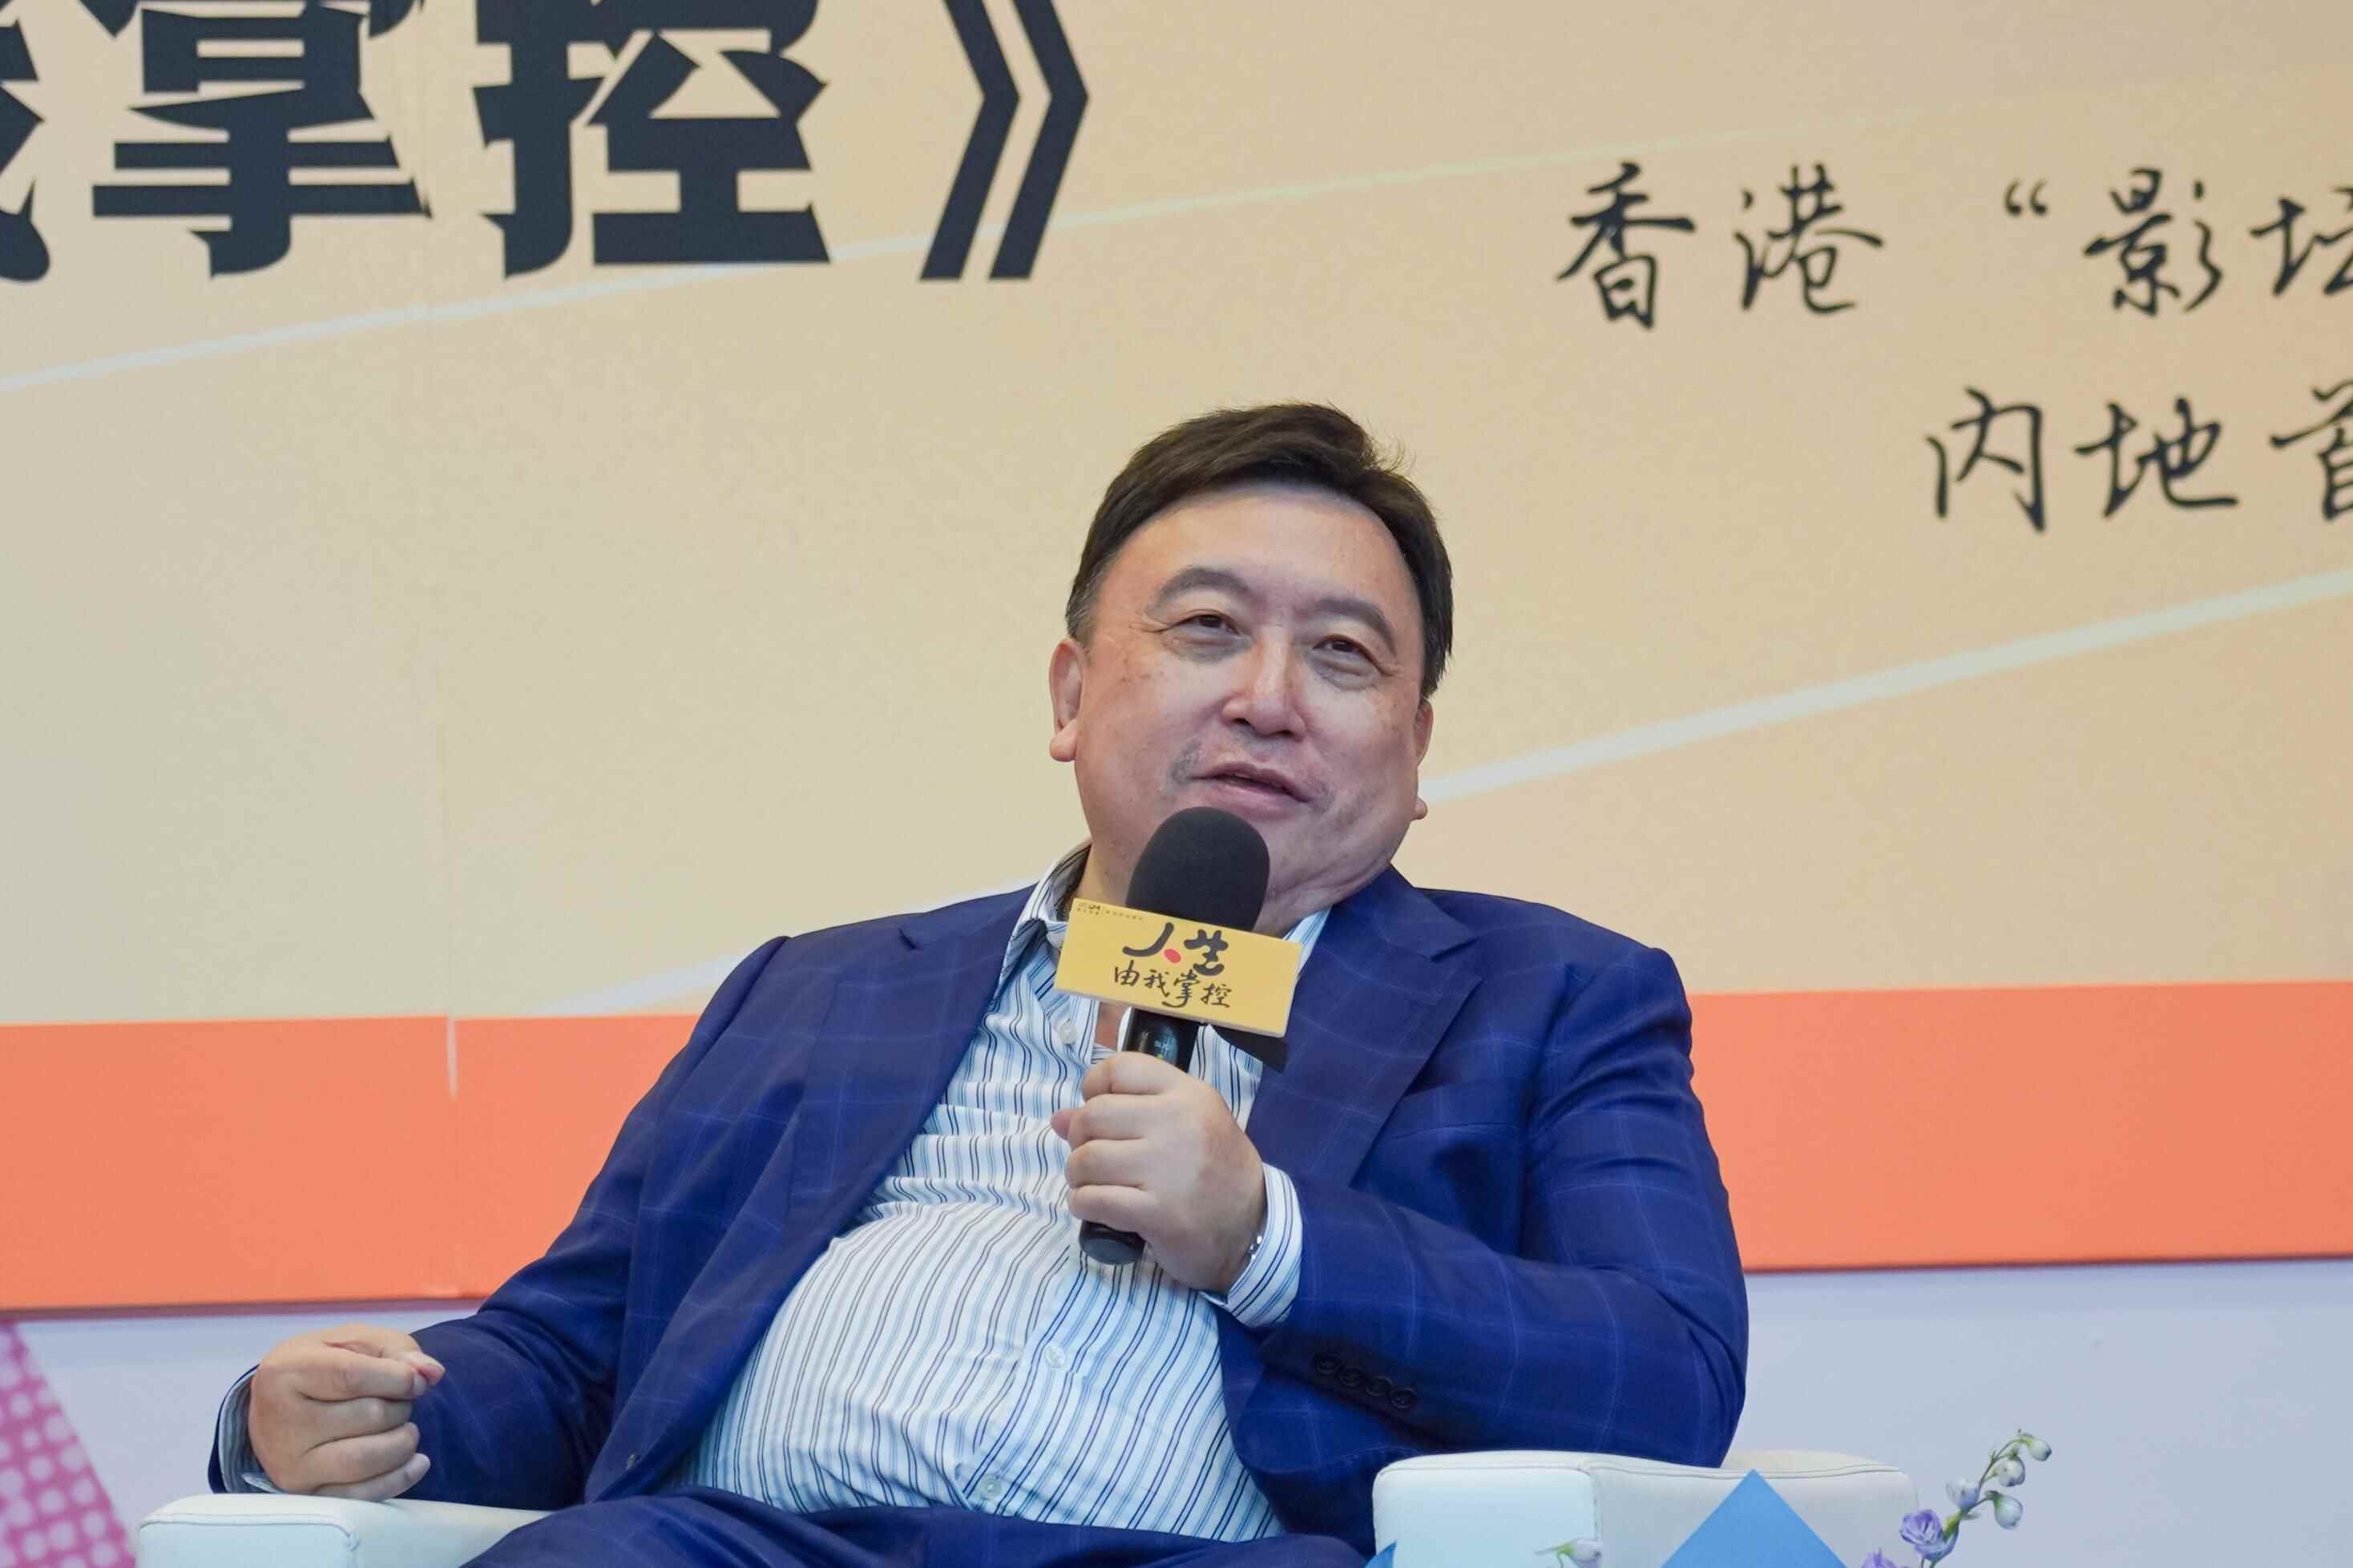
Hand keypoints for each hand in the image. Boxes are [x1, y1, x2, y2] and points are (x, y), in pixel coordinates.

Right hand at [247, 1323, 443, 1498]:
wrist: (275, 1411)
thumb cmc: (322, 1367)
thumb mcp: (353, 1341)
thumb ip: (396, 1349)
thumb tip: (431, 1374)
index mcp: (286, 1373)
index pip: (353, 1377)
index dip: (399, 1378)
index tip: (417, 1381)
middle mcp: (281, 1422)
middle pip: (369, 1416)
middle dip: (401, 1408)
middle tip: (399, 1403)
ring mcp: (290, 1465)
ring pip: (367, 1459)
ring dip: (403, 1442)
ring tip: (404, 1429)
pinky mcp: (306, 1495)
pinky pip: (362, 1496)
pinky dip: (400, 1478)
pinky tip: (415, 1461)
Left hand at [1050, 1052, 1266, 1292]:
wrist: (1250, 1230)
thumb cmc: (1213, 1171)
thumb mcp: (1182, 1127)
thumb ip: (1126, 1113)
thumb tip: (1059, 1117)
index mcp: (1187, 1094)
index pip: (1119, 1068)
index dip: (1094, 1088)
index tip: (1100, 1115)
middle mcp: (1180, 1123)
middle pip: (1093, 1116)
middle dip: (1079, 1140)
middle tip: (1093, 1159)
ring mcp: (1170, 1169)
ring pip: (1087, 1159)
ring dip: (1077, 1175)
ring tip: (1091, 1184)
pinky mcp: (1160, 1213)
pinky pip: (1094, 1200)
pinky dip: (1082, 1205)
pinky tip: (1094, 1207)